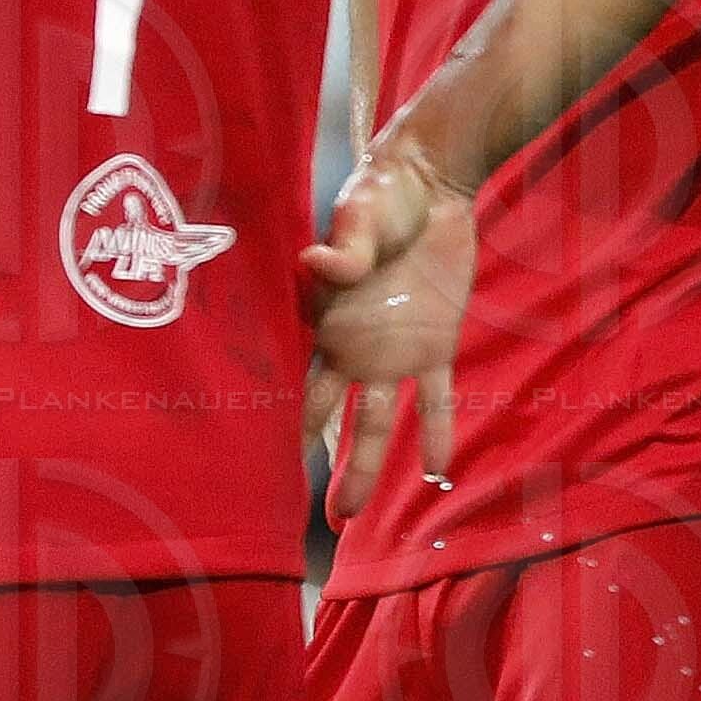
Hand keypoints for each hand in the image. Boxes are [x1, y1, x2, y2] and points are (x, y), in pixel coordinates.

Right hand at [300, 138, 478, 519]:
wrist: (430, 182)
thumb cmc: (381, 192)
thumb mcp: (358, 214)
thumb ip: (343, 249)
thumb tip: (318, 265)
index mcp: (325, 325)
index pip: (298, 385)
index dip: (282, 426)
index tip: (261, 469)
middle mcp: (354, 349)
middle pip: (334, 421)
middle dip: (322, 469)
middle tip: (315, 517)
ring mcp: (394, 352)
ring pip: (378, 425)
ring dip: (369, 469)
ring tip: (353, 518)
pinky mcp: (436, 344)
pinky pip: (436, 399)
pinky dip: (439, 435)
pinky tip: (440, 474)